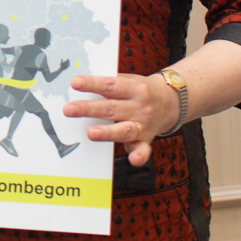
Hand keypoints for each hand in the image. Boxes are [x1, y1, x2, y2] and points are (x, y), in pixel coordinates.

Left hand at [63, 72, 177, 167]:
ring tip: (90, 133)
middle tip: (69, 110)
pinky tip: (133, 160)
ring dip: (107, 132)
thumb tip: (80, 84)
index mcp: (134, 88)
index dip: (93, 84)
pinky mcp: (146, 140)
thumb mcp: (130, 80)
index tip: (75, 83)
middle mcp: (139, 107)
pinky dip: (139, 156)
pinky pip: (143, 149)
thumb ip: (110, 84)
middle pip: (111, 108)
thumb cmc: (142, 90)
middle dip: (89, 109)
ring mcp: (143, 124)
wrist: (171, 101)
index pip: (110, 85)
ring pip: (124, 129)